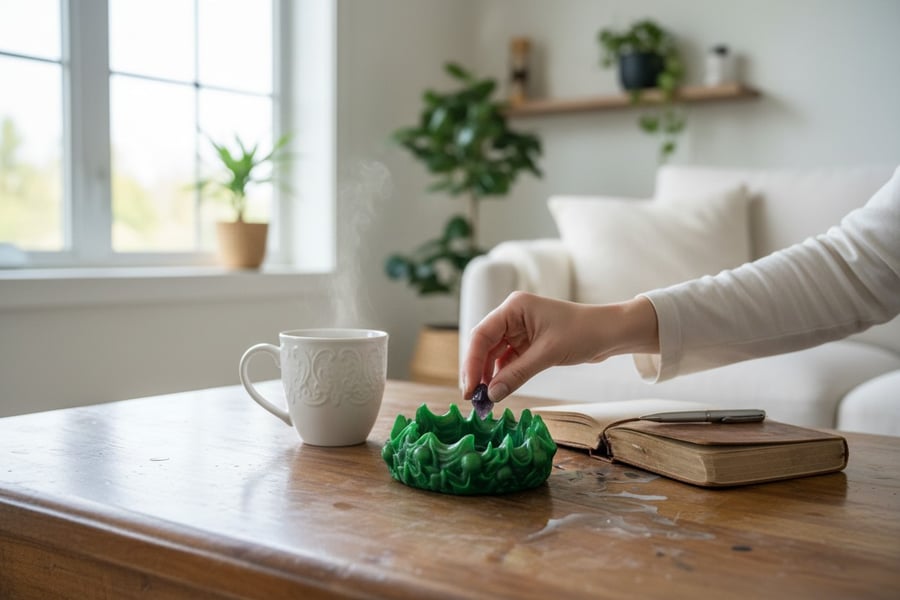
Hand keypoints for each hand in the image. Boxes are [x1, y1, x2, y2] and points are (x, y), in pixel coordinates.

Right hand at [461, 292, 658, 401]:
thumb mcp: (547, 354)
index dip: (471, 362)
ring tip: (484, 400)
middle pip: (483, 345)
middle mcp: (512, 316)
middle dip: (476, 371)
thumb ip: (517, 374)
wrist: (610, 332)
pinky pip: (507, 361)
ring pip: (493, 355)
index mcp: (513, 307)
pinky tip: (498, 391)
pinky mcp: (527, 343)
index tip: (469, 388)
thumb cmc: (583, 332)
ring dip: (488, 376)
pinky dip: (502, 376)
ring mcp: (518, 330)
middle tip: (472, 398)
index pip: (482, 334)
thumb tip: (492, 395)